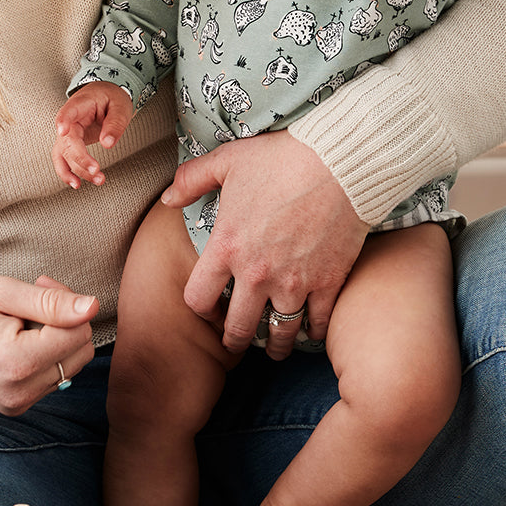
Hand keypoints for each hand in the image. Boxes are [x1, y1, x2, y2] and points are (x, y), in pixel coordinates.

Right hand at [0, 274, 97, 414]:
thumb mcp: (3, 291)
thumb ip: (51, 302)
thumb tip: (91, 307)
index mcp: (16, 363)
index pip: (78, 332)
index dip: (67, 302)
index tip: (42, 284)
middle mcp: (18, 392)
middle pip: (80, 353)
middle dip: (66, 322)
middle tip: (34, 299)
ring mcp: (15, 403)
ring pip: (70, 366)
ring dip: (56, 339)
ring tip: (22, 318)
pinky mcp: (13, 405)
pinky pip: (51, 378)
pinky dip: (44, 355)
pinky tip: (18, 337)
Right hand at [53, 81, 133, 187]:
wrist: (105, 97)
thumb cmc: (111, 98)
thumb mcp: (120, 106)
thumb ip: (115, 123)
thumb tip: (108, 143)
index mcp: (80, 104)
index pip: (68, 111)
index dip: (63, 120)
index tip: (62, 131)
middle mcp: (70, 120)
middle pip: (68, 141)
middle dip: (80, 158)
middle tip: (96, 170)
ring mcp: (68, 134)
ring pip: (64, 154)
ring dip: (77, 170)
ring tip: (96, 179)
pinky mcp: (70, 144)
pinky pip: (63, 160)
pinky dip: (68, 173)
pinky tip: (77, 183)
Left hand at [162, 132, 368, 357]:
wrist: (338, 161)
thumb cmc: (280, 158)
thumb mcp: (227, 160)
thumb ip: (192, 180)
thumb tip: (167, 198)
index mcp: (227, 246)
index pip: (198, 298)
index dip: (200, 308)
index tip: (210, 308)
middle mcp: (257, 273)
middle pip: (238, 328)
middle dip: (235, 339)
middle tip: (238, 341)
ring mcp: (294, 282)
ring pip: (279, 334)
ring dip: (276, 345)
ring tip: (276, 348)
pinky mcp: (328, 282)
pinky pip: (319, 322)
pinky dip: (315, 332)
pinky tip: (311, 331)